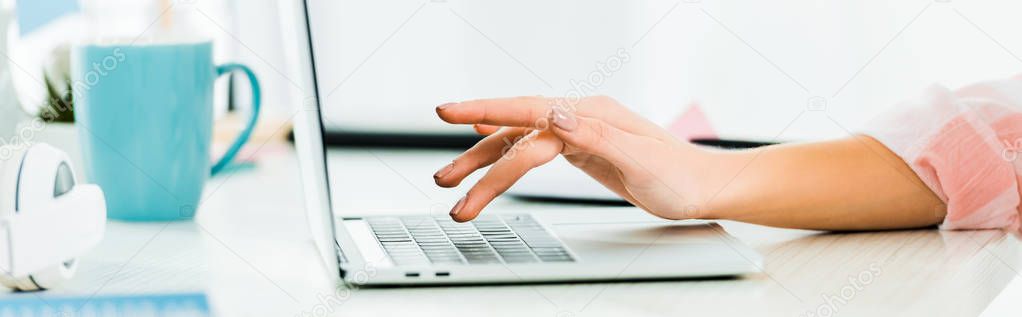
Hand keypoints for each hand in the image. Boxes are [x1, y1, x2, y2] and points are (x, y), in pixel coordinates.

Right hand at [433, 96, 714, 221]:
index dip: (486, 112)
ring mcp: (579, 132)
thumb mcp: (641, 159)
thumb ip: (596, 136)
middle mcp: (580, 118)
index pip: (528, 112)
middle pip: (515, 132)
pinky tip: (487, 145)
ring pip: (519, 143)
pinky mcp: (581, 149)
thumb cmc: (680, 178)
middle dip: (475, 156)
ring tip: (454, 185)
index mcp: (590, 115)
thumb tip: (555, 113)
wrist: (705, 187)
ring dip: (485, 163)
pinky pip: (533, 148)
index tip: (450, 114)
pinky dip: (506, 151)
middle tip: (443, 178)